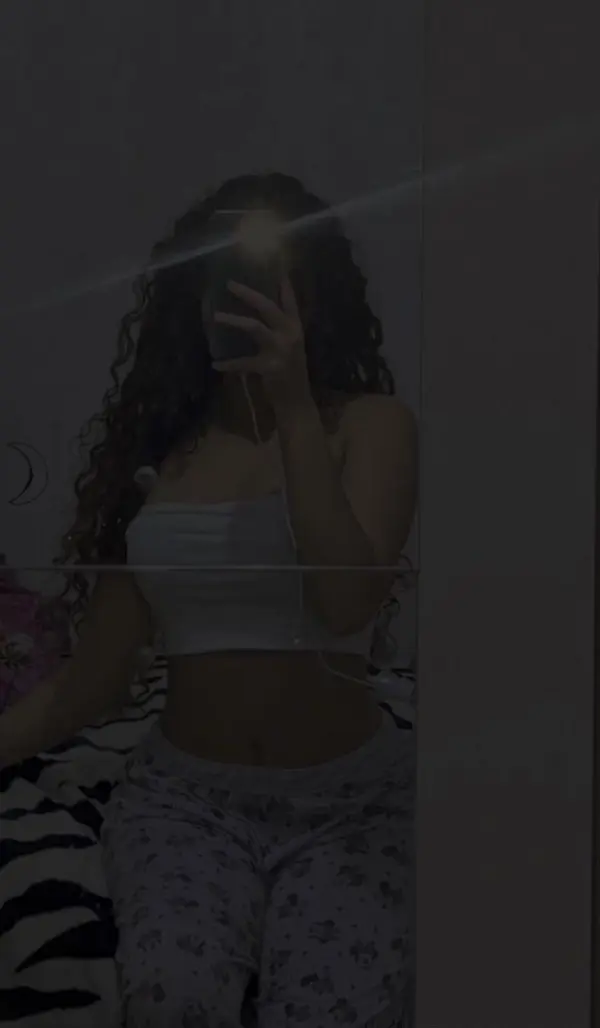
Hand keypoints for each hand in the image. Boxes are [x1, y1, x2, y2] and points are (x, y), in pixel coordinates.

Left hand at [212, 277, 311, 411]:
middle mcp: (290, 335)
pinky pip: (243, 362)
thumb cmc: (290, 373)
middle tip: (229, 284)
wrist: (297, 402)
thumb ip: (280, 329)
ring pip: (254, 327)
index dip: (282, 285)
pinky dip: (228, 363)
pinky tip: (216, 364)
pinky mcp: (269, 367)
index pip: (290, 301)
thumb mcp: (291, 347)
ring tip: (216, 316)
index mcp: (296, 328)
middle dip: (248, 294)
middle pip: (267, 307)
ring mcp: (281, 350)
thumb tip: (259, 312)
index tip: (274, 267)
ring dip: (233, 320)